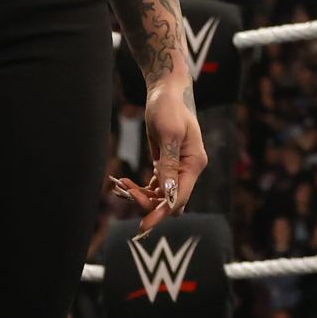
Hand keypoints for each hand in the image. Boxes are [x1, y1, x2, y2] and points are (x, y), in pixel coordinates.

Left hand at [136, 84, 206, 226]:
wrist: (166, 92)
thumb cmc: (169, 108)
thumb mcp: (168, 134)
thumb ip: (169, 164)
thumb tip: (167, 193)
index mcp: (195, 163)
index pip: (179, 197)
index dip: (161, 212)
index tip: (143, 225)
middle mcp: (189, 169)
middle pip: (169, 200)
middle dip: (148, 203)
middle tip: (125, 193)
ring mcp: (178, 169)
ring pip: (160, 196)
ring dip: (141, 196)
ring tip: (121, 186)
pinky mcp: (167, 165)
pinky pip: (155, 187)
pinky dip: (140, 188)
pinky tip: (124, 183)